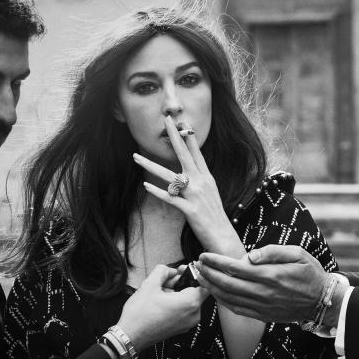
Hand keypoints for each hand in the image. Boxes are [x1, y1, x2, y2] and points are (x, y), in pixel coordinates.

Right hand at [116, 264, 206, 350]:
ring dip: (177, 292)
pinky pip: (184, 310)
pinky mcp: (181, 328)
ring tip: (161, 291)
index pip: (205, 284)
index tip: (185, 270)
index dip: (195, 274)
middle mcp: (193, 315)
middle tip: (168, 279)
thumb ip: (163, 271)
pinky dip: (176, 303)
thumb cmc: (139, 315)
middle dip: (182, 282)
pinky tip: (161, 301)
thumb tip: (170, 270)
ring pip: (189, 301)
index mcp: (189, 303)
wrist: (130, 337)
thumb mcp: (149, 285)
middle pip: (195, 291)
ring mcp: (188, 323)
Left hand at [132, 116, 244, 257]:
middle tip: (166, 121)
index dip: (188, 136)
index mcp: (207, 177)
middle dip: (174, 137)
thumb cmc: (214, 215)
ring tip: (135, 157)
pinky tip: (146, 185)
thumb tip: (191, 168)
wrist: (223, 236)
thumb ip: (200, 179)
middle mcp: (201, 182)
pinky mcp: (190, 209)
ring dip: (150, 165)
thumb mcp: (211, 192)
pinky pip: (170, 198)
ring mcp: (195, 195)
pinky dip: (157, 191)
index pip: (196, 152)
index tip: (181, 121)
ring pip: (170, 176)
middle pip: (185, 155)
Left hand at [197, 245, 327, 322]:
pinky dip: (223, 302)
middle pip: (227, 284)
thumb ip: (272, 252)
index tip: (204, 255)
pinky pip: (237, 309)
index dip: (216, 262)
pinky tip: (215, 294)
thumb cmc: (310, 273)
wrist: (322, 301)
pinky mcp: (263, 315)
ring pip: (229, 299)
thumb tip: (248, 255)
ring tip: (199, 278)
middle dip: (208, 274)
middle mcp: (264, 292)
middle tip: (196, 265)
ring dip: (211, 288)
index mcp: (270, 275)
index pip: (235, 268)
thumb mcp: (297, 254)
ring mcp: (262, 306)